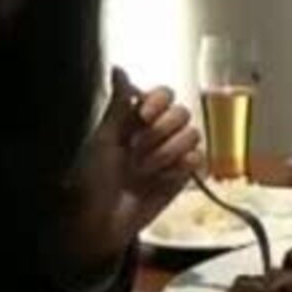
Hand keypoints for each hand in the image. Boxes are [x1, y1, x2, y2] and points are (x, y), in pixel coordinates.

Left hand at [55, 67, 201, 280]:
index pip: (164, 94)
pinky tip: (164, 177)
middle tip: (137, 151)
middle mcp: (157, 133)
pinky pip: (198, 159)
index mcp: (136, 119)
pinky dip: (182, 167)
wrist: (98, 224)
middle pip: (182, 112)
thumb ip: (119, 103)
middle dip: (161, 132)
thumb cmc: (92, 180)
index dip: (158, 102)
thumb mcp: (103, 138)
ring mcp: (172, 155)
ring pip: (193, 134)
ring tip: (145, 171)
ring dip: (167, 152)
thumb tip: (119, 68)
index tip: (144, 116)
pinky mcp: (183, 177)